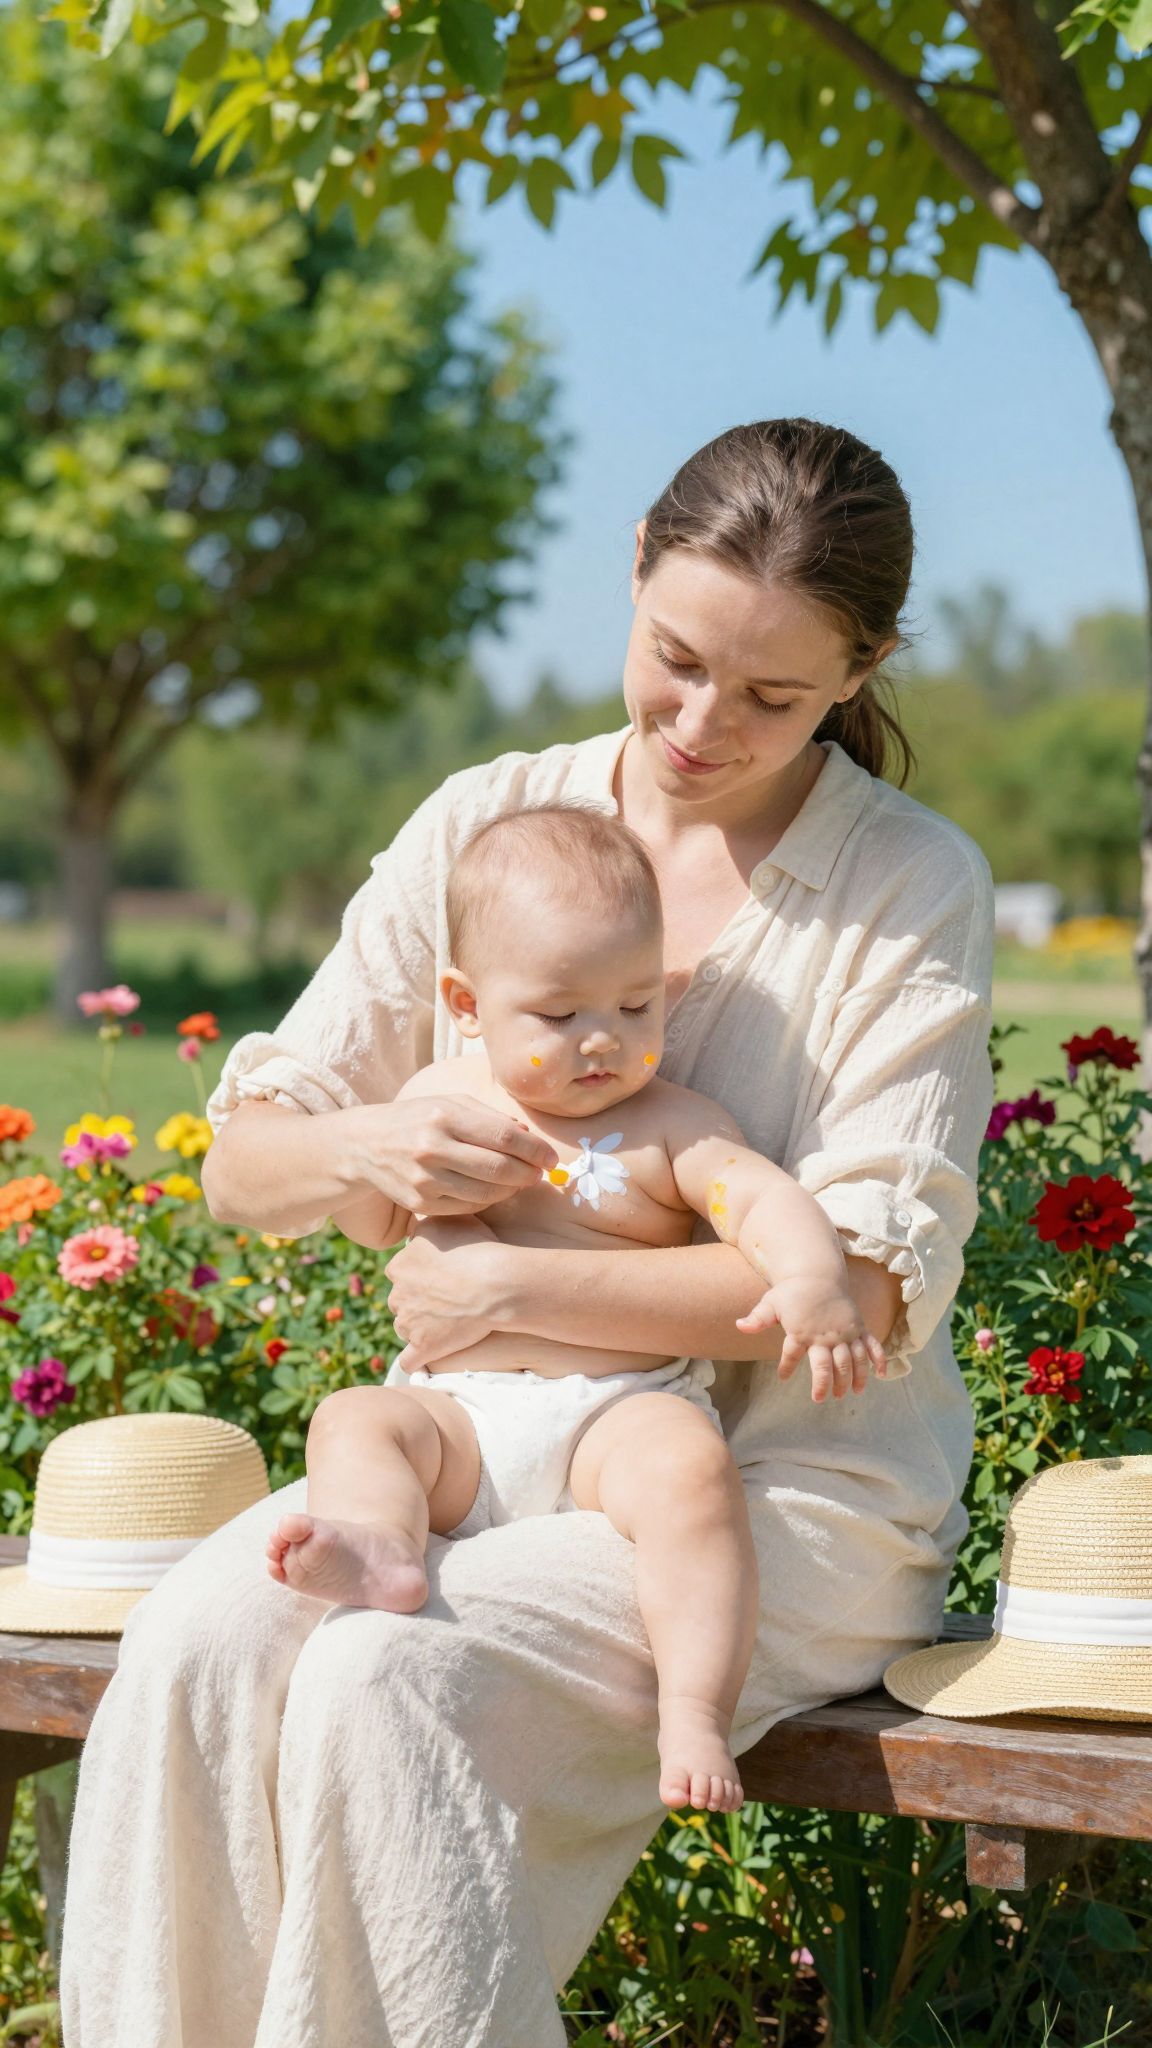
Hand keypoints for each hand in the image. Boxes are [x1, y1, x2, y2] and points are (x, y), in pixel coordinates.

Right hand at [345, 1097, 557, 1217]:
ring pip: (486, 1192)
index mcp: (444, 1116)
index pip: (503, 1136)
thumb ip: (491, 1117)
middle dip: (529, 1173)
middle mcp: (433, 1147)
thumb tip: (529, 1137)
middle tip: (540, 1173)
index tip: (550, 1157)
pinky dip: (488, 1200)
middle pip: (498, 1168)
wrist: (366, 1145)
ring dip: (511, 1189)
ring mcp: (425, 1179)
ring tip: (519, 1181)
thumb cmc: (418, 1119)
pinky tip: (492, 1190)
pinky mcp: (420, 1203)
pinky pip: (468, 1206)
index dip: (534, 1149)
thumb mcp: (450, 1104)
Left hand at [387, 1216, 505, 1371]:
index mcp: (399, 1265)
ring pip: (403, 1327)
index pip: (399, 1271)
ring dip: (417, 1327)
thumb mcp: (444, 1220)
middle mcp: (397, 1294)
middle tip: (446, 1298)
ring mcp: (409, 1324)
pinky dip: (415, 1359)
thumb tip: (416, 1223)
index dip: (418, 1273)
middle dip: (417, 1300)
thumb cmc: (476, 1247)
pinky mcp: (424, 1347)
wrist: (495, 1283)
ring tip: (444, 1323)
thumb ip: (424, 1224)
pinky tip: (425, 1356)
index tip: (439, 1275)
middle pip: (400, 1300)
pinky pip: (409, 1361)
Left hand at [735, 1275, 888, 1402]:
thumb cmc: (792, 1292)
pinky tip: (881, 1376)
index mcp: (802, 1332)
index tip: (783, 1376)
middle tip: (821, 1398)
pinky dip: (878, 1360)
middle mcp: (825, 1335)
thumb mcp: (771, 1303)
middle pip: (828, 1365)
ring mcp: (845, 1332)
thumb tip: (739, 1326)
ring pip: (853, 1360)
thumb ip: (758, 1318)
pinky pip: (872, 1345)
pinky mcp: (858, 1327)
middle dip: (825, 1383)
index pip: (791, 1355)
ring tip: (851, 1394)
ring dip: (853, 1378)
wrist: (817, 1274)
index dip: (787, 1367)